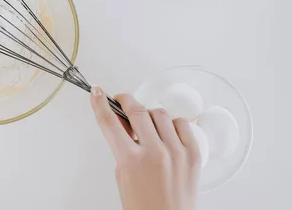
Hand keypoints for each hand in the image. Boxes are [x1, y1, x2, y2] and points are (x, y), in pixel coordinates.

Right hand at [90, 88, 199, 209]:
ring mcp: (176, 152)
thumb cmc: (143, 206)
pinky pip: (181, 124)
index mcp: (131, 160)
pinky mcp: (193, 154)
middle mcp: (155, 153)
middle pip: (136, 111)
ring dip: (148, 114)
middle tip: (121, 100)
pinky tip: (165, 131)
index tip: (97, 92)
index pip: (110, 122)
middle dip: (125, 101)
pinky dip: (171, 123)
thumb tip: (122, 123)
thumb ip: (121, 146)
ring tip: (145, 124)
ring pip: (159, 114)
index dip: (100, 103)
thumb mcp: (122, 174)